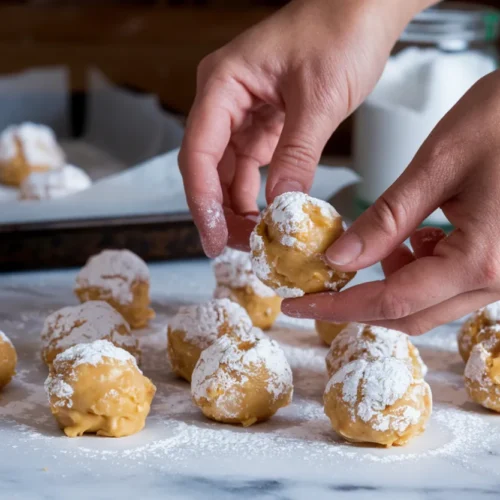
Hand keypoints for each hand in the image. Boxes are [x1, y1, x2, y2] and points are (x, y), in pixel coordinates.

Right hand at [179, 0, 428, 256]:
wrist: (364, 8)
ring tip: (256, 239)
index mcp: (223, 84)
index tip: (214, 237)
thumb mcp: (320, 98)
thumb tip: (283, 208)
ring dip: (239, 206)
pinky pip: (252, 166)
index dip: (202, 200)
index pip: (198, 151)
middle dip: (220, 210)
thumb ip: (297, 155)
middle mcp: (225, 100)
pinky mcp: (265, 123)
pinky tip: (269, 214)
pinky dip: (259, 192)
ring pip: (228, 171)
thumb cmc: (340, 30)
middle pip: (207, 167)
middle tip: (239, 247)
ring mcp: (243, 113)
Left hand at [282, 70, 499, 334]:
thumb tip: (340, 259)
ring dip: (390, 283)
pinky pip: (451, 283)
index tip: (299, 305)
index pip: (391, 301)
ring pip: (430, 302)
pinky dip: (418, 269)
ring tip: (377, 242)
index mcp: (481, 259)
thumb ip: (385, 220)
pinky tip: (414, 236)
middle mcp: (499, 279)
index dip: (338, 306)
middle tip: (319, 284)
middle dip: (358, 302)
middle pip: (411, 314)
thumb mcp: (436, 167)